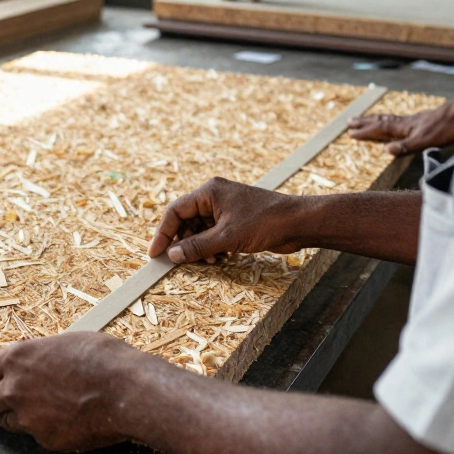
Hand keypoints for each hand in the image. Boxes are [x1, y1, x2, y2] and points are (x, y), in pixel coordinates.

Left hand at [0, 332, 149, 450]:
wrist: (127, 390)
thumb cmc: (103, 358)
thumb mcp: (63, 343)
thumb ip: (38, 355)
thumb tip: (34, 361)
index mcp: (17, 359)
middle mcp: (15, 389)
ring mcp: (29, 418)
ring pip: (5, 422)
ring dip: (13, 417)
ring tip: (36, 409)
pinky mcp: (45, 439)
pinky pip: (36, 435)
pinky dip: (44, 429)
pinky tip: (64, 419)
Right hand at [148, 177, 304, 263]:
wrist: (298, 223)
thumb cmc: (265, 221)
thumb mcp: (227, 237)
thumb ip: (197, 246)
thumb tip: (173, 254)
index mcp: (209, 192)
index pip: (175, 211)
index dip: (163, 233)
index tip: (156, 252)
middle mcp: (214, 197)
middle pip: (186, 221)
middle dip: (184, 242)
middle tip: (180, 261)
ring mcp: (225, 208)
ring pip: (199, 230)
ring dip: (199, 247)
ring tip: (207, 260)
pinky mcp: (235, 220)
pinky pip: (213, 234)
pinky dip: (212, 247)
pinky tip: (219, 258)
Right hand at [347, 81, 453, 154]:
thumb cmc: (449, 128)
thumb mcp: (426, 141)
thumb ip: (406, 146)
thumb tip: (385, 150)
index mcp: (407, 127)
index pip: (381, 129)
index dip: (366, 131)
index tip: (350, 132)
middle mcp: (409, 122)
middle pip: (383, 120)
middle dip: (366, 122)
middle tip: (350, 121)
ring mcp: (418, 120)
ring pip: (392, 118)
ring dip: (378, 119)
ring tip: (368, 118)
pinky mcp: (427, 120)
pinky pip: (403, 119)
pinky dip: (394, 120)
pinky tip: (399, 122)